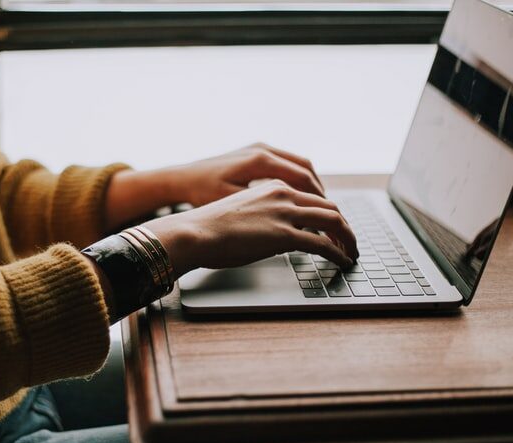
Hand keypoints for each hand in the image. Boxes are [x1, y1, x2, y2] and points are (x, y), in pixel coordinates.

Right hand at [142, 180, 357, 276]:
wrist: (194, 232)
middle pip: (329, 206)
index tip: (334, 228)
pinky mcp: (284, 235)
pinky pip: (323, 244)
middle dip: (344, 226)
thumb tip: (276, 237)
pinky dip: (338, 253)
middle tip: (349, 242)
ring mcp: (285, 213)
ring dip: (348, 239)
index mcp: (272, 186)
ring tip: (351, 253)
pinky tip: (342, 262)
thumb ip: (264, 218)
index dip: (328, 214)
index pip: (312, 197)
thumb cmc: (208, 228)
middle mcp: (283, 194)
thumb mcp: (241, 213)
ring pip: (333, 221)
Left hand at [163, 143, 324, 206]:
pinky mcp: (255, 152)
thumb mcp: (234, 204)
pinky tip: (299, 196)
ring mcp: (259, 148)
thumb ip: (265, 211)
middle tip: (330, 214)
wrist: (181, 178)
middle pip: (306, 169)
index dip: (319, 200)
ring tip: (319, 206)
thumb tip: (294, 224)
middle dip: (320, 193)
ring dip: (311, 185)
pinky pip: (286, 163)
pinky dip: (298, 178)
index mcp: (260, 161)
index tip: (329, 217)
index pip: (303, 179)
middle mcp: (263, 150)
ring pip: (299, 164)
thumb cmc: (202, 193)